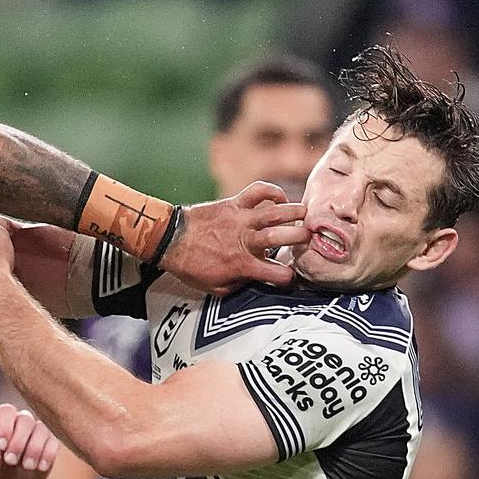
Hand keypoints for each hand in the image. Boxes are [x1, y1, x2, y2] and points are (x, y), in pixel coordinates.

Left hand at [0, 403, 58, 478]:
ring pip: (42, 430)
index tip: (0, 446)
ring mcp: (36, 432)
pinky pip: (54, 442)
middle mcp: (20, 421)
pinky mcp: (49, 444)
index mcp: (1, 417)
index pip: (7, 412)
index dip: (5, 427)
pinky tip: (41, 466)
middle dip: (19, 441)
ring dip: (35, 448)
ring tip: (26, 466)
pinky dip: (49, 453)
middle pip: (26, 420)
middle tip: (9, 460)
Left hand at [158, 181, 309, 294]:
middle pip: (284, 237)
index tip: (289, 278)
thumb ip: (239, 285)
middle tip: (309, 239)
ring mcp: (241, 219)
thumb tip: (254, 279)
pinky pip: (258, 191)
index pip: (279, 274)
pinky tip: (280, 198)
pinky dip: (272, 191)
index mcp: (243, 265)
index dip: (289, 279)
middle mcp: (246, 241)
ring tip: (306, 217)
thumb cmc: (190, 265)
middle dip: (302, 238)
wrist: (169, 239)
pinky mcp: (233, 203)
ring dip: (296, 213)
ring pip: (276, 212)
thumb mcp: (214, 287)